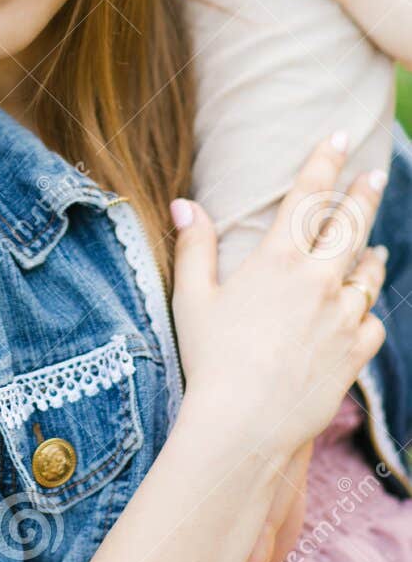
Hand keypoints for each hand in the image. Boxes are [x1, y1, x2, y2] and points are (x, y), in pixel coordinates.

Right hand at [171, 131, 387, 469]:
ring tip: (375, 247)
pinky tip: (363, 310)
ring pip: (368, 273)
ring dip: (371, 255)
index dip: (326, 161)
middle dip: (365, 195)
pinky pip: (372, 322)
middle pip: (352, 225)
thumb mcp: (193, 298)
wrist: (246, 423)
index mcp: (278, 259)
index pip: (308, 195)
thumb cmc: (212, 360)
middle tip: (376, 175)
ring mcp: (343, 316)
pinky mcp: (355, 352)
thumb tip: (185, 203)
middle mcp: (319, 280)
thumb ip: (194, 247)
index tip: (342, 137)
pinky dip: (368, 311)